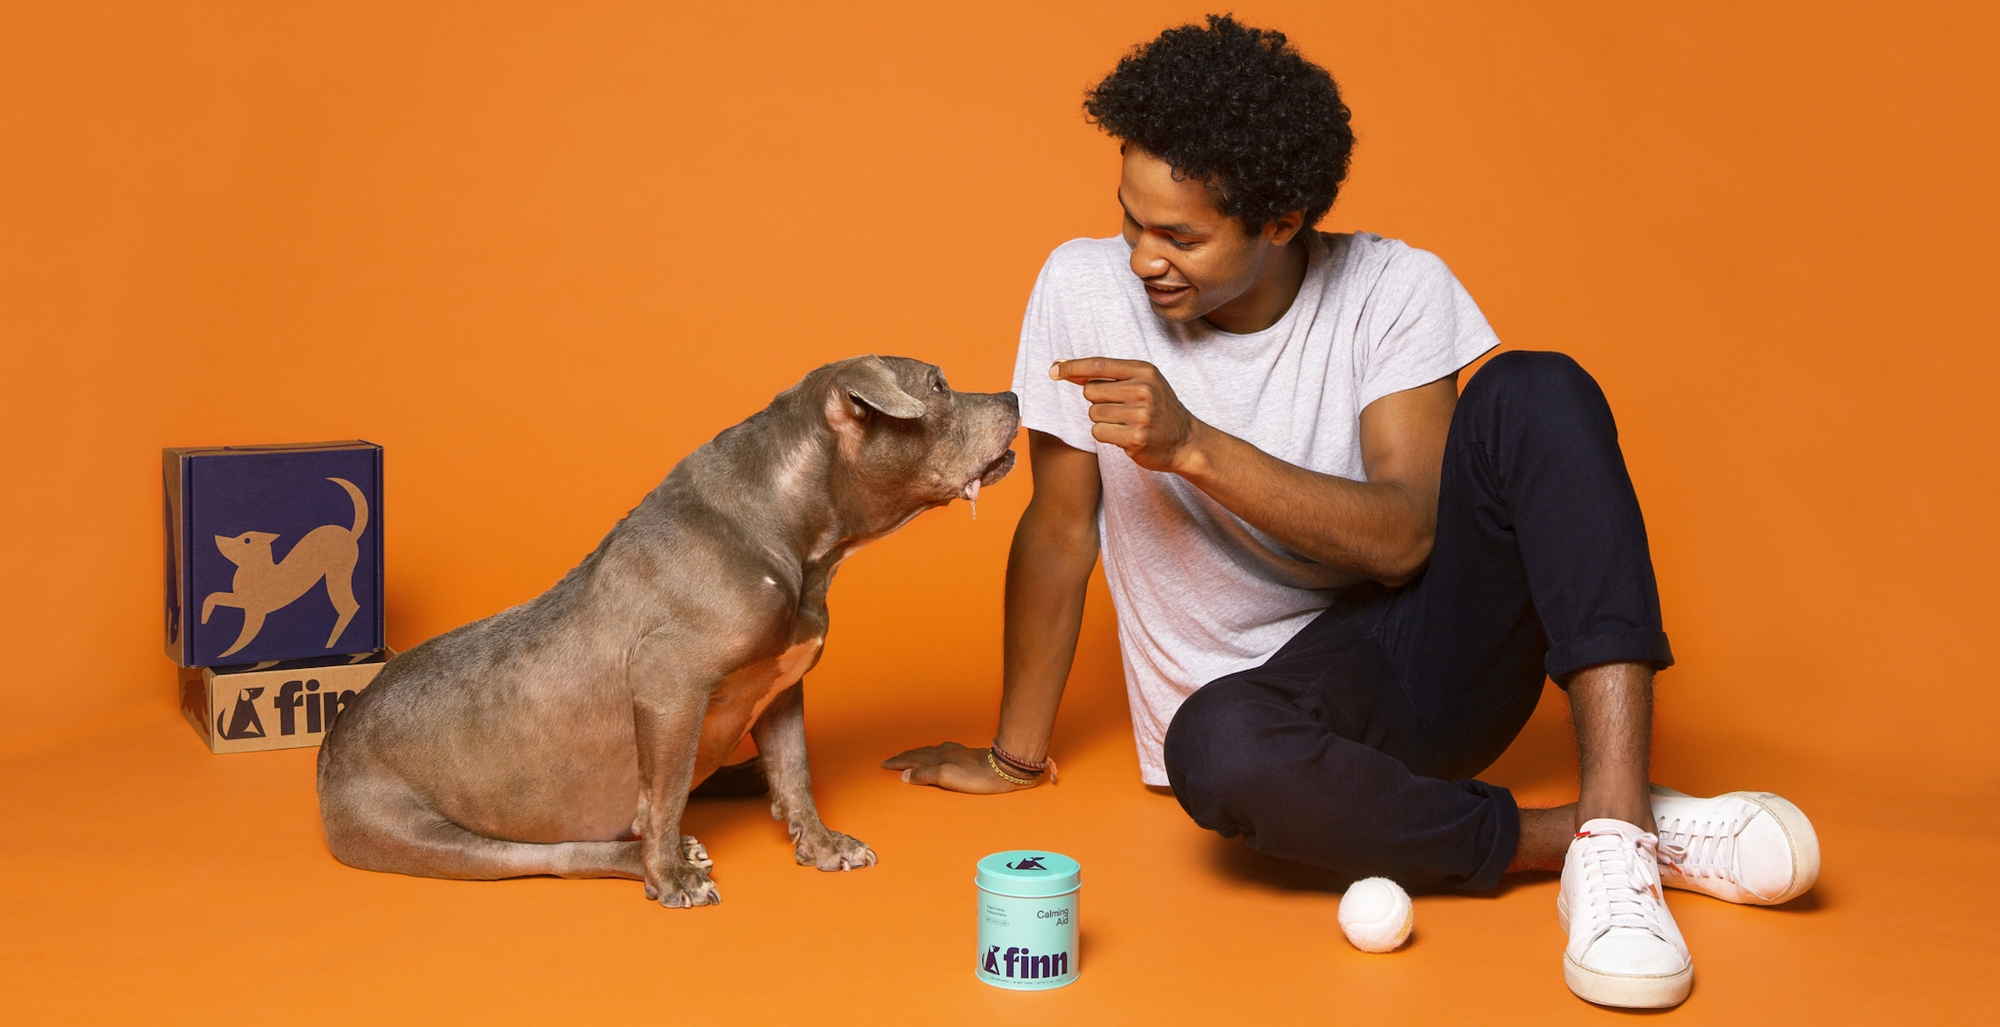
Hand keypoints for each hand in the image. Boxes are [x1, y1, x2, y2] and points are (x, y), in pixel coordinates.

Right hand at [881, 742, 1038, 792]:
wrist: (1004, 768)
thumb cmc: (976, 776)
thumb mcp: (947, 778)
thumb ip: (926, 775)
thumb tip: (905, 775)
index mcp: (938, 759)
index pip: (912, 760)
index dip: (898, 762)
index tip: (885, 763)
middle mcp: (945, 754)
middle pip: (920, 753)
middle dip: (905, 756)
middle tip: (892, 758)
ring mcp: (957, 754)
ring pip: (931, 751)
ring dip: (918, 754)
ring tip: (910, 755)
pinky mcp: (968, 756)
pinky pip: (944, 751)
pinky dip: (934, 753)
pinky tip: (940, 753)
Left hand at [1050, 358, 1204, 473]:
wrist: (1187, 441)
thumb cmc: (1159, 409)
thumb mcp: (1142, 383)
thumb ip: (1108, 376)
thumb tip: (1063, 368)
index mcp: (1144, 371)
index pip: (1099, 365)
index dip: (1073, 367)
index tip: (1054, 370)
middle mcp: (1143, 389)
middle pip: (1091, 391)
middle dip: (1097, 402)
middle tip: (1119, 409)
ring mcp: (1141, 414)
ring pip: (1093, 414)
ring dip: (1102, 421)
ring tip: (1125, 423)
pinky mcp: (1136, 437)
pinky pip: (1099, 432)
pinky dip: (1106, 435)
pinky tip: (1125, 435)